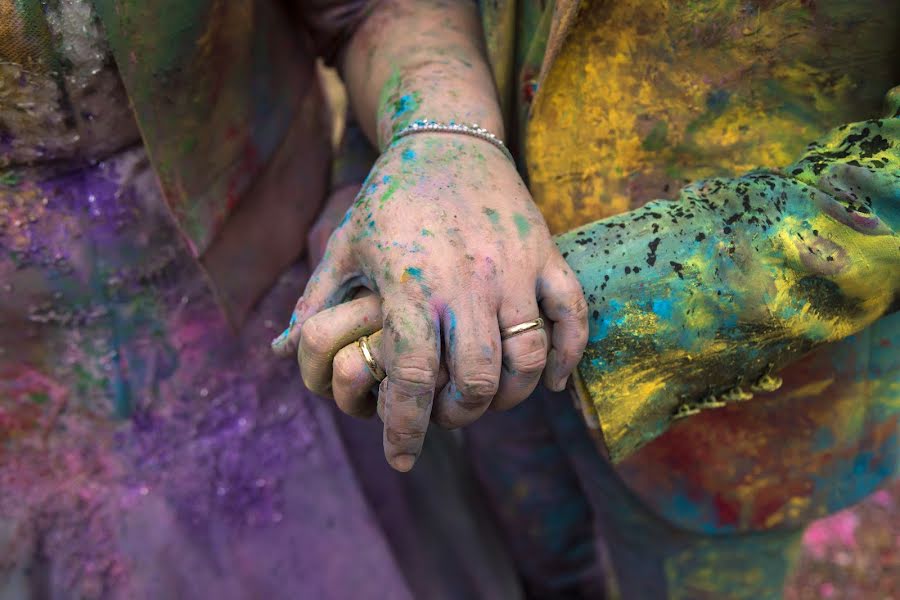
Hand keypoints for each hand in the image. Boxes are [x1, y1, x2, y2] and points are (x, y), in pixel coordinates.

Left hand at [273, 134, 587, 470]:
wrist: (447, 137)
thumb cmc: (390, 196)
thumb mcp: (344, 243)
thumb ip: (315, 300)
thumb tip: (280, 350)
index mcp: (409, 283)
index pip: (411, 375)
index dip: (406, 427)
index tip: (401, 459)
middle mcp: (465, 279)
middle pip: (476, 379)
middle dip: (460, 416)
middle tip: (446, 418)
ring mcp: (512, 266)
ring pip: (526, 356)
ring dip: (510, 395)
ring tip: (489, 400)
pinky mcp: (544, 254)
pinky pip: (571, 316)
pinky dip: (566, 357)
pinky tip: (549, 381)